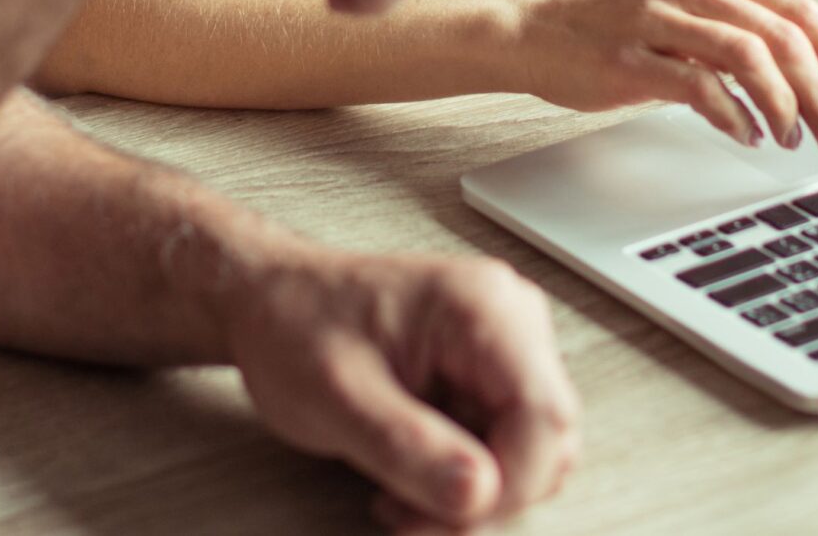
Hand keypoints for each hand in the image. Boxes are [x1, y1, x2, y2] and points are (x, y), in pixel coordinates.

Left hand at [225, 245, 579, 531]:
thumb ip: (408, 447)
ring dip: (471, 497)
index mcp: (482, 307)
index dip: (511, 484)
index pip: (545, 416)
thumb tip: (479, 493)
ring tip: (400, 497)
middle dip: (486, 499)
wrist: (269, 303)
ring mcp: (503, 349)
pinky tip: (407, 478)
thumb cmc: (294, 326)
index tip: (451, 515)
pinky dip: (460, 482)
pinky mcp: (487, 377)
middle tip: (411, 518)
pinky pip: (503, 449)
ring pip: (531, 456)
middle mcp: (509, 321)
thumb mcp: (338, 397)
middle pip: (547, 442)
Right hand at [508, 0, 817, 155]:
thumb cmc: (618, 29)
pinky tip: (745, 134)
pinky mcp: (631, 55)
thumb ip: (768, 26)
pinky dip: (732, 114)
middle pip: (783, 36)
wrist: (532, 31)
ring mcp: (660, 18)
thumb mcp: (701, 18)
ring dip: (783, 106)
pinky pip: (697, 85)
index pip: (800, 12)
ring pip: (748, 56)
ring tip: (793, 140)